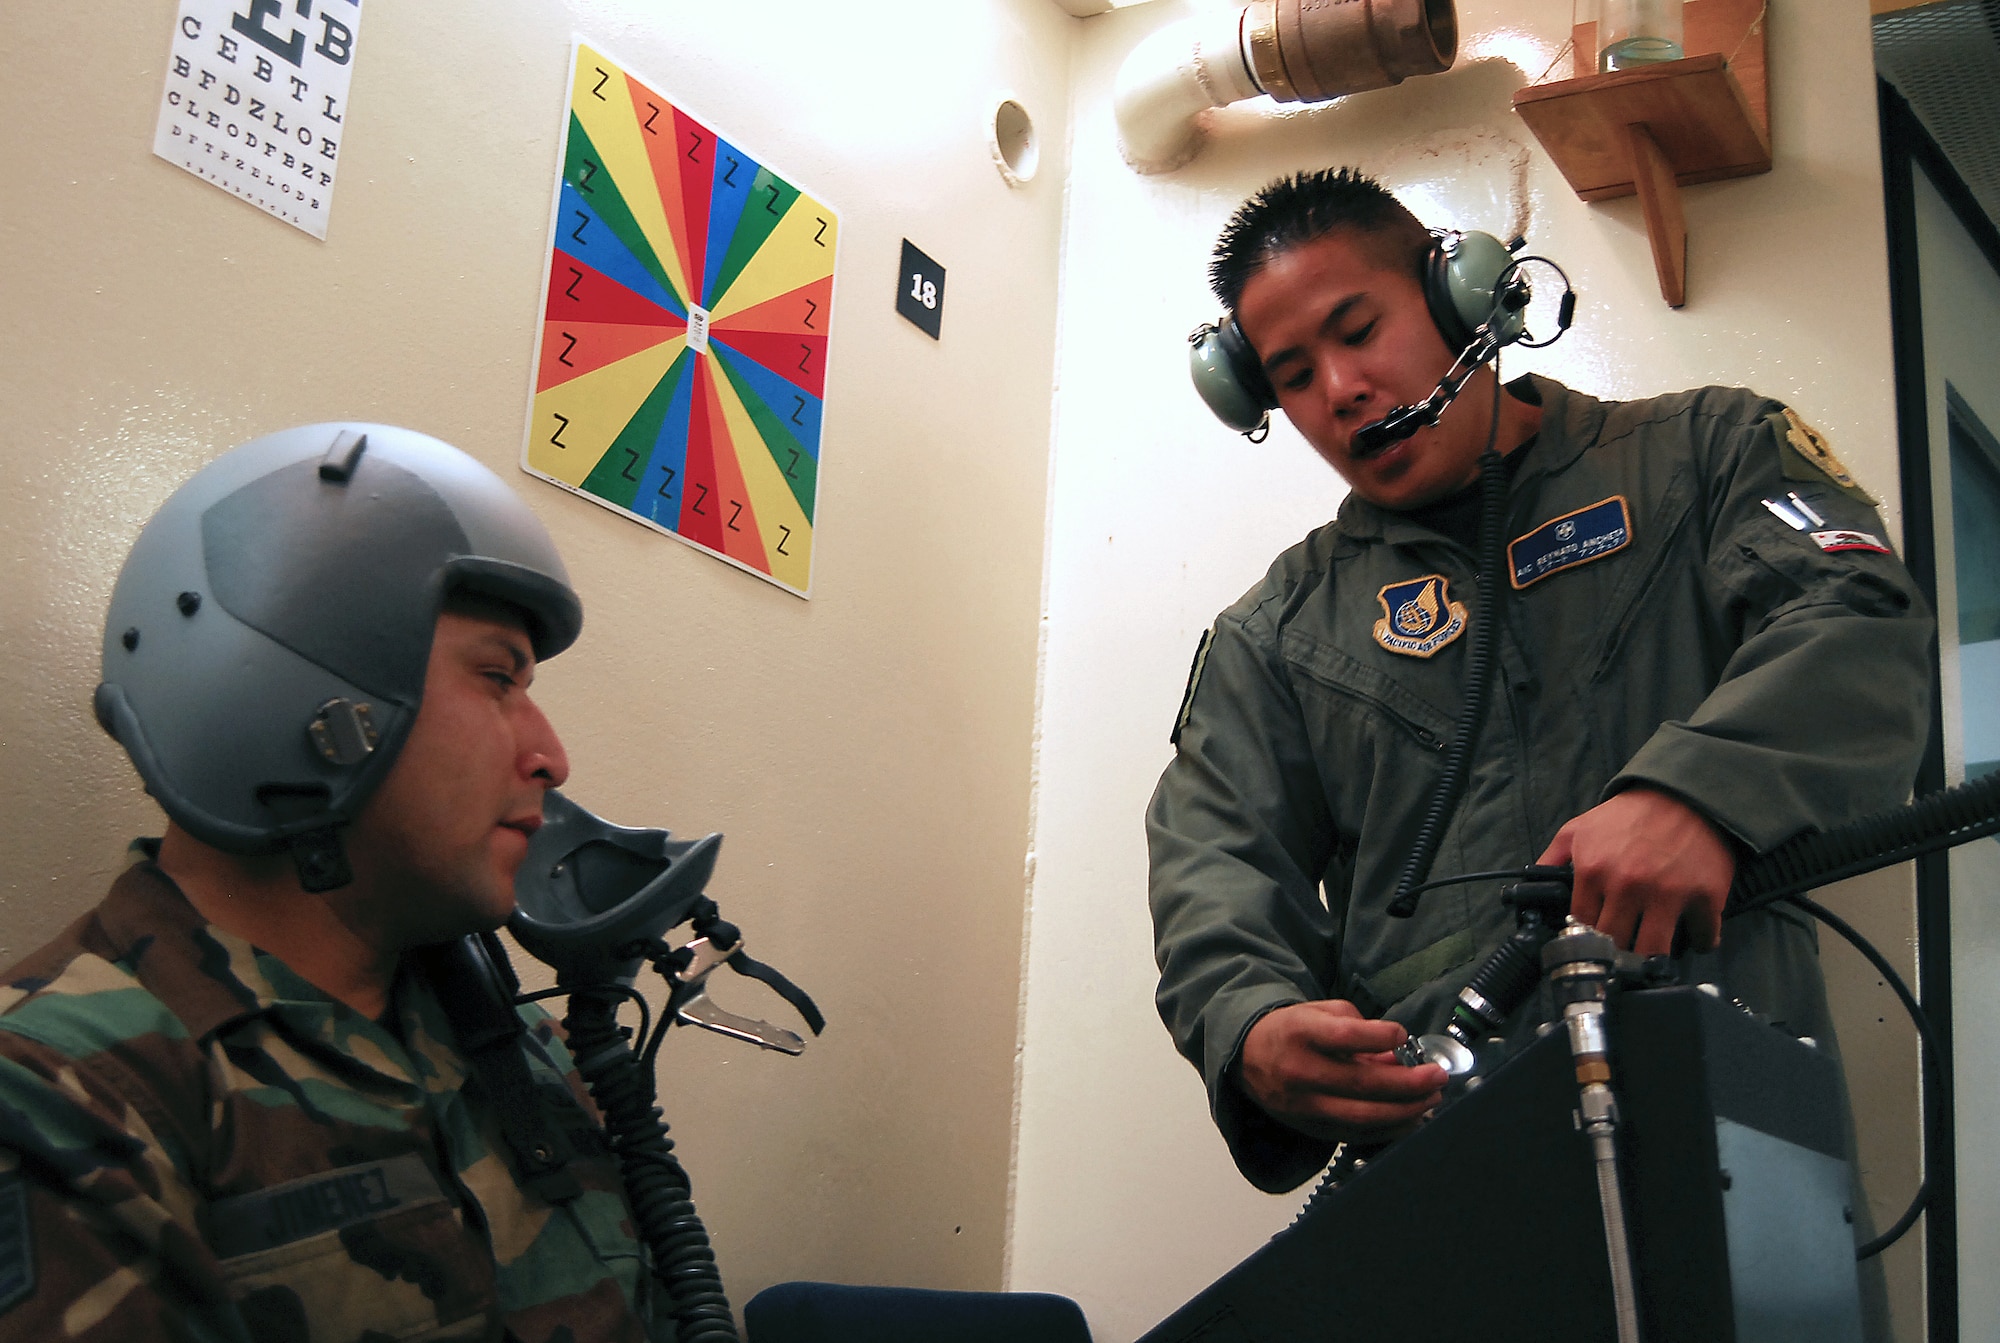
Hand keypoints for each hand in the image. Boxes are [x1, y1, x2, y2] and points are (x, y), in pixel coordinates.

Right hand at [1237, 1000, 1444, 1142]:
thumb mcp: (1319, 1012)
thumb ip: (1359, 1026)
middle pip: (1360, 1084)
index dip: (1378, 1037)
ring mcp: (1303, 1105)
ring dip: (1404, 1111)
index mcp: (1298, 1034)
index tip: (1403, 1034)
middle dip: (1407, 1083)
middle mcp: (1298, 1072)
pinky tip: (1411, 1118)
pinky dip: (1389, 1130)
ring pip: (1361, 1116)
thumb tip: (1398, 1053)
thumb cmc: (1291, 1030)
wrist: (1247, 1057)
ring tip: (1431, 1099)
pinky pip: (1356, 1135)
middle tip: (1437, 1077)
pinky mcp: (1310, 1128)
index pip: (1343, 1037)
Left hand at [1537, 787, 1733, 956]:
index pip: (1583, 925)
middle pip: (1615, 943)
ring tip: (1653, 953)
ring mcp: (1668, 893)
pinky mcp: (1706, 896)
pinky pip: (1704, 937)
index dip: (1589, 935)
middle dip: (1617, 950)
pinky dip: (1701, 942)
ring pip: (1653, 951)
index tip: (1597, 940)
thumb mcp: (1579, 828)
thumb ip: (1552, 857)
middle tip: (1625, 949)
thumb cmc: (1630, 815)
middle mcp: (1628, 886)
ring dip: (1652, 958)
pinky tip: (1695, 937)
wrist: (1684, 793)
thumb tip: (1532, 882)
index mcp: (1593, 872)